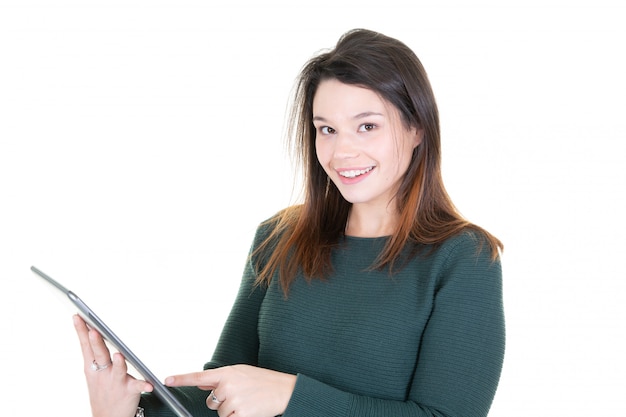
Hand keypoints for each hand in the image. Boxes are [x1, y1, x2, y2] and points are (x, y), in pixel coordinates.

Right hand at [73, 315, 152, 416]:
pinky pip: (137, 386)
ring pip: (117, 369)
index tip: (78, 316)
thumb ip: (93, 351)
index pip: (86, 346)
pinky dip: (143, 385)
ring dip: (118, 363)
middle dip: (96, 342)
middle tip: (93, 331)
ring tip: (119, 355)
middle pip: (99, 354)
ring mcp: (115, 382)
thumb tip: (90, 329)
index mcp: (93, 367)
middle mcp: (102, 373)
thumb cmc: (102, 390)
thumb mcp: (92, 371)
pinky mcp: (129, 391)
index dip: (81, 331)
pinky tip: (149, 384)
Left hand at [165, 364, 295, 416]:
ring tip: (247, 401)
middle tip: (240, 396)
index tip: (167, 380)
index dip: (181, 378)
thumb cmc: (264, 381)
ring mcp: (233, 400)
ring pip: (220, 413)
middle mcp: (228, 385)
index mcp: (227, 373)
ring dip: (231, 411)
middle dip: (221, 402)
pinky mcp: (240, 413)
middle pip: (211, 401)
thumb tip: (203, 384)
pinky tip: (249, 409)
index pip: (199, 376)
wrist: (284, 390)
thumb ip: (221, 378)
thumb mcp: (241, 373)